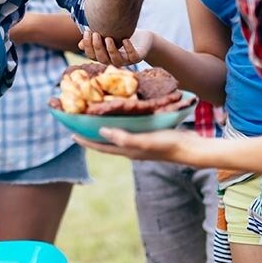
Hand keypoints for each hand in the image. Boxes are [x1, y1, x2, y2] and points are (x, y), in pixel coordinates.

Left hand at [74, 126, 197, 162]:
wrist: (191, 148)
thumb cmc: (168, 145)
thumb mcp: (144, 141)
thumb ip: (124, 137)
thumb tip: (101, 131)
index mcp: (127, 150)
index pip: (101, 146)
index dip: (85, 140)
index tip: (71, 134)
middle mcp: (131, 147)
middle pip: (106, 140)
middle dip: (92, 132)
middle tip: (81, 120)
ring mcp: (140, 141)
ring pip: (117, 133)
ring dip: (106, 125)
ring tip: (97, 114)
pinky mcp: (149, 134)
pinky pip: (129, 127)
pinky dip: (121, 120)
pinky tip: (123, 111)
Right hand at [78, 30, 153, 65]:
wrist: (144, 40)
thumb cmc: (123, 36)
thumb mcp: (108, 35)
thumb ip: (95, 39)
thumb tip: (80, 45)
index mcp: (105, 56)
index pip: (92, 55)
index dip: (88, 46)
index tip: (87, 31)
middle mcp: (114, 61)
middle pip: (102, 59)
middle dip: (97, 47)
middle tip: (96, 33)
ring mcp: (126, 61)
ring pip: (116, 61)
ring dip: (111, 50)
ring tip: (108, 38)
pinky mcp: (138, 58)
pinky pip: (133, 57)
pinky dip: (129, 48)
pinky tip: (126, 40)